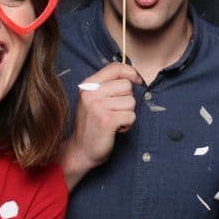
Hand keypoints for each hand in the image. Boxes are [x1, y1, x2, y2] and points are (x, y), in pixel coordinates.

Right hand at [63, 62, 142, 185]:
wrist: (80, 151)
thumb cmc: (92, 125)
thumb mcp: (94, 99)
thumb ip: (109, 85)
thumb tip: (135, 76)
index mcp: (88, 85)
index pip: (115, 67)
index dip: (131, 72)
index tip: (137, 80)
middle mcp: (90, 93)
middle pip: (126, 85)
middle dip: (127, 100)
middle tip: (114, 111)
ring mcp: (97, 106)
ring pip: (131, 102)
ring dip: (127, 114)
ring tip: (113, 121)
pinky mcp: (107, 120)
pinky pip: (131, 116)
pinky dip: (127, 124)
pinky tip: (115, 129)